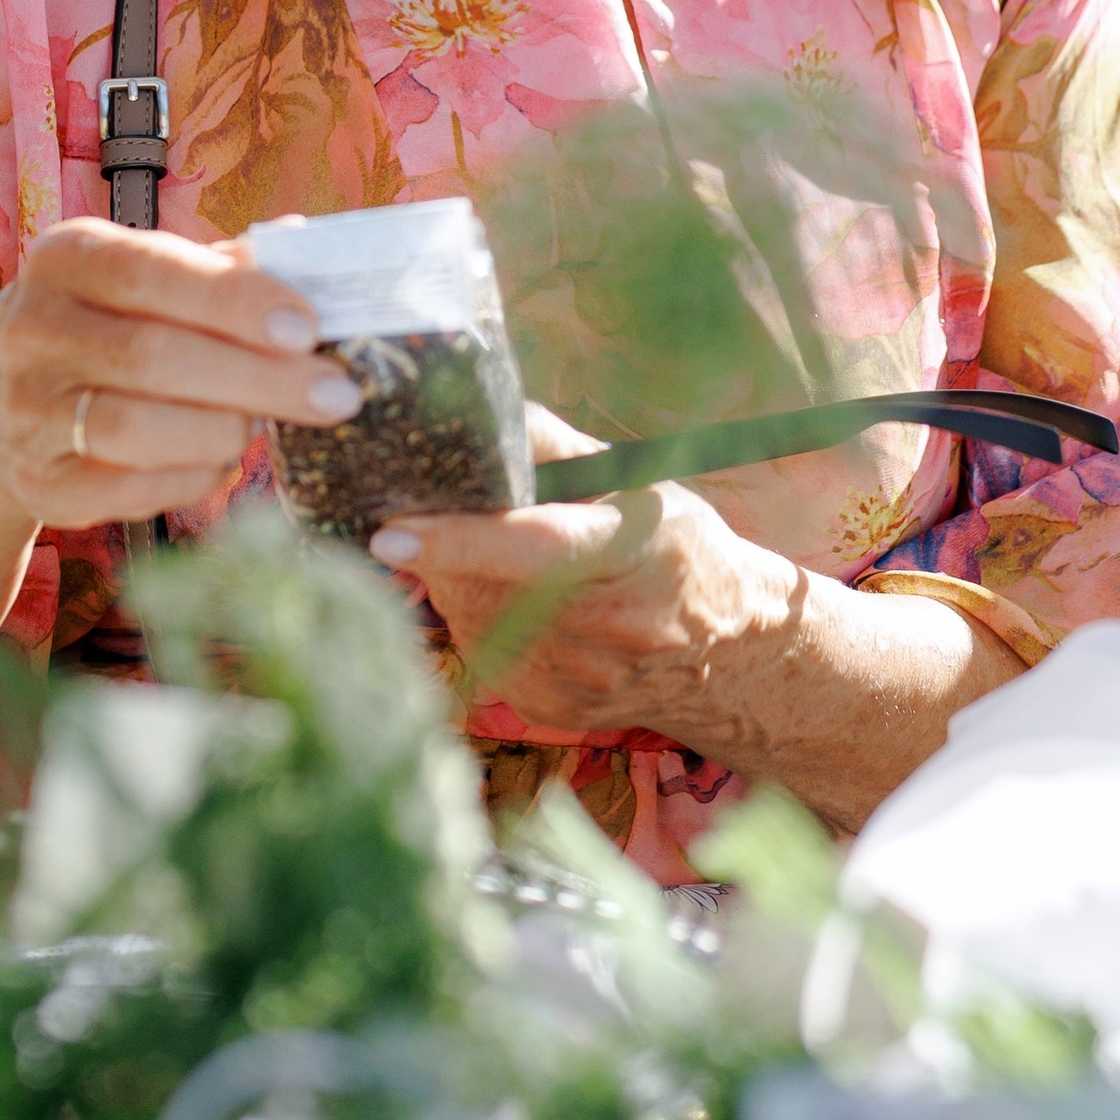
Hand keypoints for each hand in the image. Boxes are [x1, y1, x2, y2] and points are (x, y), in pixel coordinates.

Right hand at [0, 221, 360, 630]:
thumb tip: (307, 241)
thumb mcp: (142, 275)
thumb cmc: (102, 324)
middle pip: (152, 356)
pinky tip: (221, 463)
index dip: (233, 300)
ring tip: (265, 426)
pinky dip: (190, 478)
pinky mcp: (38, 484)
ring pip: (134, 428)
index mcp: (66, 258)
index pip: (150, 270)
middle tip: (335, 393)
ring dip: (221, 430)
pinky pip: (126, 489)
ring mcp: (27, 412)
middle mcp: (33, 329)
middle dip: (258, 377)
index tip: (307, 327)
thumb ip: (221, 266)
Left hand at [369, 404, 1022, 828]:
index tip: (389, 533)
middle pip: (486, 581)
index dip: (457, 540)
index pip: (533, 548)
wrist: (730, 653)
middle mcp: (606, 627)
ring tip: (497, 556)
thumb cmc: (678, 547)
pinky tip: (517, 602)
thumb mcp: (640, 483)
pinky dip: (479, 616)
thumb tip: (478, 409)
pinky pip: (483, 651)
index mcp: (634, 553)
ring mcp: (577, 679)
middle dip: (443, 544)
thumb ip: (556, 447)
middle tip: (427, 510)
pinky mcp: (551, 710)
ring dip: (460, 578)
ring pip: (473, 615)